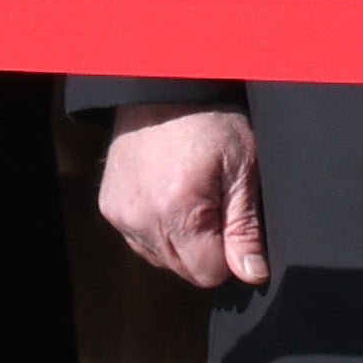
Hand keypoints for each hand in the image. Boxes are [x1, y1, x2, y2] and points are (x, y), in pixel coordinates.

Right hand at [99, 102, 268, 288]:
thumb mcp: (242, 167)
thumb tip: (252, 273)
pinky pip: (141, 240)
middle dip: (205, 246)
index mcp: (177, 211)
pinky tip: (169, 194)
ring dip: (181, 240)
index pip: (209, 273)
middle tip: (214, 200)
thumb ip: (245, 226)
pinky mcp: (110, 208)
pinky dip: (159, 227)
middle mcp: (141, 219)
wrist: (161, 89)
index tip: (232, 216)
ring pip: (162, 258)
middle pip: (184, 270)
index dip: (229, 252)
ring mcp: (120, 215)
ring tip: (191, 195)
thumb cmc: (210, 121)